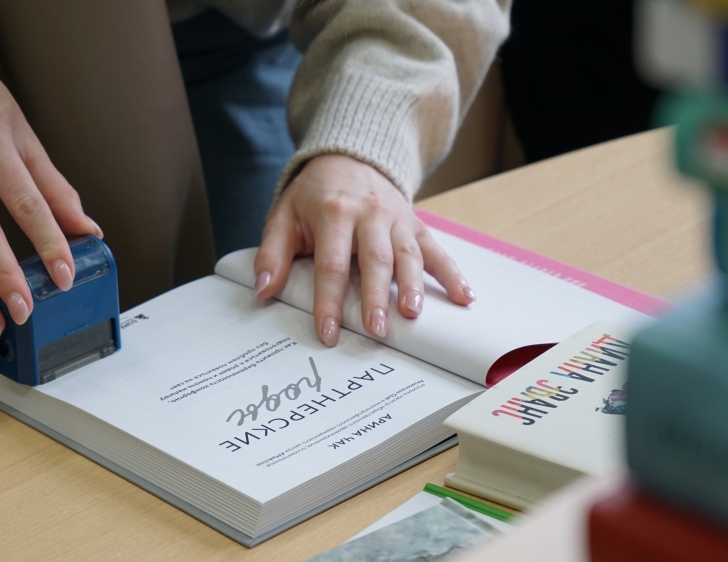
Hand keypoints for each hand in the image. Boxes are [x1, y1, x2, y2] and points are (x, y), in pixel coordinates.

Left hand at [254, 154, 473, 345]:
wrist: (349, 158)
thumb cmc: (313, 196)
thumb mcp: (284, 216)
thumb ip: (271, 253)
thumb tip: (263, 290)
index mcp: (333, 213)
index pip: (330, 264)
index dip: (329, 301)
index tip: (328, 333)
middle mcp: (368, 215)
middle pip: (374, 261)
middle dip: (375, 297)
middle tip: (375, 330)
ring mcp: (396, 219)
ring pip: (407, 255)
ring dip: (413, 286)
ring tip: (412, 314)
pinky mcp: (415, 224)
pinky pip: (435, 250)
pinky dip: (453, 274)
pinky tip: (465, 298)